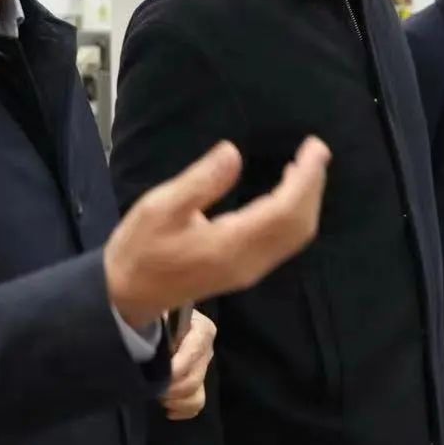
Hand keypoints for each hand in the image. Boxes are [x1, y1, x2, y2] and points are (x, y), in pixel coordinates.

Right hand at [107, 138, 329, 325]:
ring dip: (307, 199)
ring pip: (295, 235)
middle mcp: (249, 262)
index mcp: (230, 245)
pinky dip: (295, 213)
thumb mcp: (159, 207)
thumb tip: (233, 153)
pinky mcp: (246, 270)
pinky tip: (288, 192)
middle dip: (312, 186)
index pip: (284, 211)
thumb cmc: (140, 249)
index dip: (305, 179)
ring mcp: (250, 269)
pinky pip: (284, 241)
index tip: (313, 148)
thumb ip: (200, 182)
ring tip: (308, 165)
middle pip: (299, 225)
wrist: (128, 295)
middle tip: (316, 150)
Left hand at [160, 312, 216, 420]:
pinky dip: (182, 409)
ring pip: (197, 394)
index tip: (157, 376)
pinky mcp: (198, 383)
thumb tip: (143, 331)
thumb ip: (154, 319)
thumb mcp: (156, 312)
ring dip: (175, 400)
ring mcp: (203, 369)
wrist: (153, 322)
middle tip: (151, 388)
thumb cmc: (154, 315)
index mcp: (201, 329)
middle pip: (195, 378)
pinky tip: (167, 408)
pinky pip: (197, 403)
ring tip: (158, 396)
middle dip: (172, 388)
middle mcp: (206, 350)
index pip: (194, 351)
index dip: (177, 367)